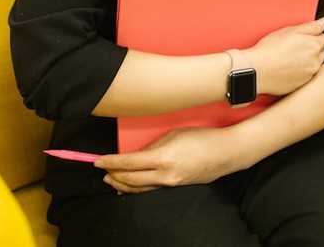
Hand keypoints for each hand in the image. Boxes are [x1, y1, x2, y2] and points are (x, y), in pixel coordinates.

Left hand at [93, 127, 242, 193]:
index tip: (98, 161)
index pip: (129, 163)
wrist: (226, 153)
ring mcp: (171, 183)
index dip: (110, 162)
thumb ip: (153, 146)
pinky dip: (137, 187)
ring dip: (122, 184)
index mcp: (163, 158)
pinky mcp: (175, 186)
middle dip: (113, 175)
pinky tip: (130, 185)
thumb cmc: (202, 138)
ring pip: (139, 188)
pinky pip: (151, 188)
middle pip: (130, 179)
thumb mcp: (173, 135)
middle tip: (101, 171)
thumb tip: (137, 154)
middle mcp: (165, 175)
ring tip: (111, 180)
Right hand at [247, 16, 323, 95]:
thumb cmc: (270, 49)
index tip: (303, 37)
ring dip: (309, 61)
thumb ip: (311, 26)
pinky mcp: (302, 85)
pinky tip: (289, 68)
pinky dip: (302, 72)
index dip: (313, 36)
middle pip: (322, 52)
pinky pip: (307, 76)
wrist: (258, 71)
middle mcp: (315, 61)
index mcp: (314, 46)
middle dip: (313, 48)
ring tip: (291, 58)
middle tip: (297, 47)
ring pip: (315, 65)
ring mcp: (309, 74)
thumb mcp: (290, 30)